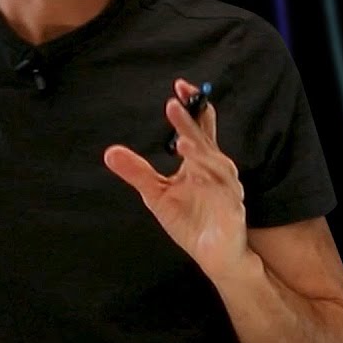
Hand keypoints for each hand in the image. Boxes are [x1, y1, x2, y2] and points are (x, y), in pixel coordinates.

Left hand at [102, 78, 247, 281]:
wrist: (215, 256)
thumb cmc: (190, 221)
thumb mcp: (156, 194)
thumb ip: (137, 172)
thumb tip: (110, 151)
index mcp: (200, 161)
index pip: (198, 128)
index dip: (192, 108)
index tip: (179, 86)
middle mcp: (215, 169)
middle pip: (204, 140)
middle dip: (190, 122)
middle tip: (173, 104)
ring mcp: (226, 188)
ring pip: (216, 163)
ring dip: (200, 151)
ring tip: (183, 140)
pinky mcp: (232, 208)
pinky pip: (224, 191)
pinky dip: (213, 180)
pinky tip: (199, 171)